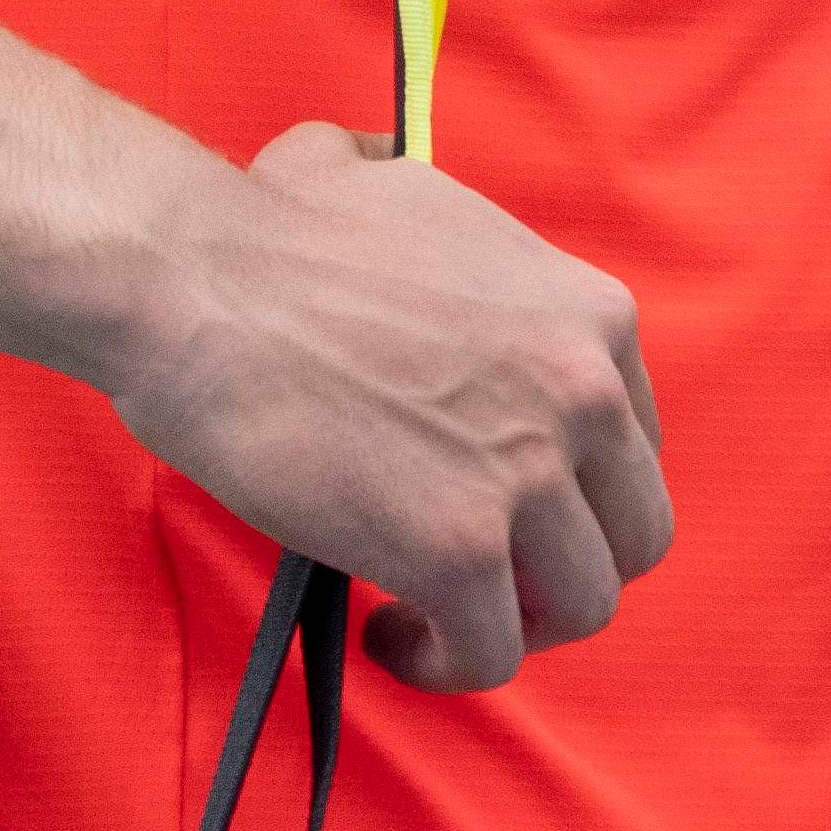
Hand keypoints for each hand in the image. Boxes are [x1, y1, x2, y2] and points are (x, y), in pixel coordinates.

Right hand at [108, 123, 672, 691]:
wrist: (195, 279)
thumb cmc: (268, 231)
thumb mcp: (401, 184)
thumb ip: (430, 206)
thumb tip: (383, 169)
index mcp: (591, 314)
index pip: (635, 444)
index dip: (574, 492)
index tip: (509, 506)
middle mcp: (585, 391)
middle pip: (632, 533)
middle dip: (561, 567)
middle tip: (481, 575)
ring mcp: (528, 472)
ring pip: (581, 603)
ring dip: (510, 622)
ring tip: (430, 612)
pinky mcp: (458, 547)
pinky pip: (491, 651)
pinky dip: (443, 661)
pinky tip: (388, 631)